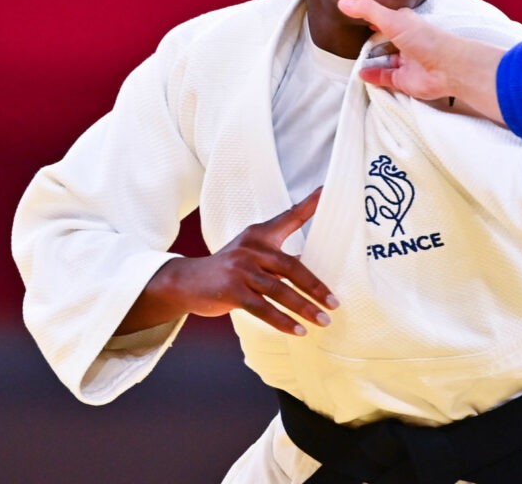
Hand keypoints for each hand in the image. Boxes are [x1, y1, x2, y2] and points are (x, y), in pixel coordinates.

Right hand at [119, 188, 337, 336]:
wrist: (187, 282)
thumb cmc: (228, 268)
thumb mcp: (252, 254)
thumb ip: (279, 257)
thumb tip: (309, 265)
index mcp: (260, 235)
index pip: (290, 216)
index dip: (310, 204)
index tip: (328, 190)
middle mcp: (251, 248)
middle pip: (291, 266)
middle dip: (316, 287)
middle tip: (334, 303)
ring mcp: (240, 269)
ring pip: (279, 290)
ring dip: (304, 308)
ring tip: (322, 321)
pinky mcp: (231, 290)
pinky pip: (262, 308)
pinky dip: (282, 321)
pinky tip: (297, 331)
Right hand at [338, 0, 505, 122]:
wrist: (446, 67)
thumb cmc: (423, 38)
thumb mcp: (392, 19)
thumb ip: (368, 10)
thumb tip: (343, 2)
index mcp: (405, 24)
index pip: (387, 19)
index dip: (375, 17)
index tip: (360, 17)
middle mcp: (405, 42)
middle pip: (385, 41)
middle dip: (372, 42)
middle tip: (353, 41)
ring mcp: (405, 62)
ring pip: (384, 61)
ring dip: (371, 61)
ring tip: (354, 59)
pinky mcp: (404, 80)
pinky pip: (385, 78)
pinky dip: (373, 76)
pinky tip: (361, 74)